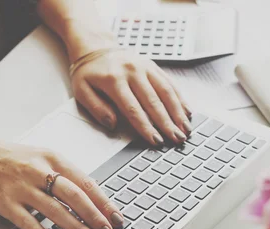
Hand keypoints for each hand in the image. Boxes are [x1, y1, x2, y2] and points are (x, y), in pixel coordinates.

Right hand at [0, 132, 122, 228]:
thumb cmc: (6, 156)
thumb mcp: (40, 156)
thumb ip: (63, 174)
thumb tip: (90, 197)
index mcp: (51, 157)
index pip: (86, 181)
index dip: (104, 202)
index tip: (117, 217)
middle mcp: (38, 171)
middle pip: (75, 196)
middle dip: (96, 217)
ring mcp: (21, 188)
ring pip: (56, 211)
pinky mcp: (5, 203)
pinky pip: (30, 224)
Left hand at [71, 49, 192, 145]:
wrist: (96, 47)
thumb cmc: (89, 73)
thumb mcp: (82, 91)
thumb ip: (96, 108)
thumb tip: (112, 124)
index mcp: (114, 80)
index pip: (133, 109)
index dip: (146, 127)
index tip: (155, 141)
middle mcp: (132, 72)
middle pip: (153, 102)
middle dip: (167, 123)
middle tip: (176, 139)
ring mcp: (145, 67)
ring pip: (166, 92)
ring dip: (178, 112)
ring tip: (185, 129)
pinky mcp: (154, 66)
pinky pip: (169, 83)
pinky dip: (180, 98)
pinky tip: (187, 112)